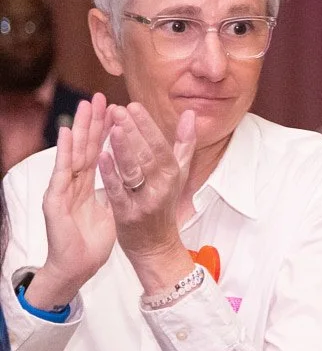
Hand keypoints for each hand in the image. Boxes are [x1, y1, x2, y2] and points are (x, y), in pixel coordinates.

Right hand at [33, 97, 116, 306]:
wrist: (77, 264)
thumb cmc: (93, 237)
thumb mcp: (112, 206)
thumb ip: (118, 186)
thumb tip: (130, 172)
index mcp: (87, 182)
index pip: (97, 151)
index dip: (105, 130)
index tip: (115, 108)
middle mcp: (74, 182)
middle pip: (84, 147)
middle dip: (92, 122)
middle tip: (97, 97)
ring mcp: (63, 189)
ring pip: (72, 154)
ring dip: (78, 130)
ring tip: (83, 107)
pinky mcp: (55, 200)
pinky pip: (63, 175)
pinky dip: (66, 155)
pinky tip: (69, 137)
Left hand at [102, 103, 197, 293]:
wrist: (156, 245)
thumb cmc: (164, 205)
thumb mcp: (179, 174)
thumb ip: (185, 143)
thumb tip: (190, 114)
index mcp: (173, 174)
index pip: (161, 145)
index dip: (147, 125)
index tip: (133, 105)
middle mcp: (162, 186)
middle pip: (147, 155)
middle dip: (133, 131)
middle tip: (119, 109)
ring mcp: (145, 200)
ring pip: (134, 170)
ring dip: (124, 149)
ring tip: (113, 127)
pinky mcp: (128, 214)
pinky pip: (118, 191)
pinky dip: (110, 174)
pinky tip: (101, 157)